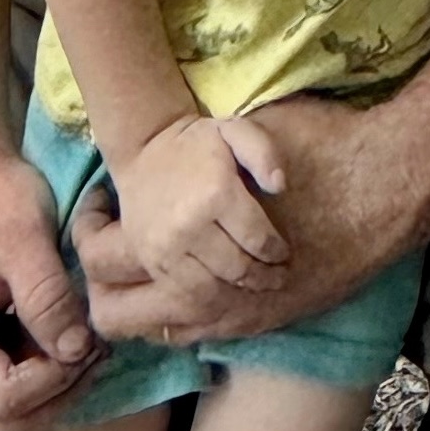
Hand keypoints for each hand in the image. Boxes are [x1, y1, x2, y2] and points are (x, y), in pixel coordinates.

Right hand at [0, 146, 98, 430]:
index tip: (92, 340)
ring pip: (7, 427)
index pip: (4, 404)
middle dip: (57, 395)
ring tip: (78, 339)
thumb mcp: (24, 236)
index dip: (57, 380)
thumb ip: (48, 297)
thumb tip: (78, 352)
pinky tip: (57, 341)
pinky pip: (3, 409)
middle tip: (93, 346)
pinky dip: (38, 386)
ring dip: (50, 393)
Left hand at [75, 89, 393, 343]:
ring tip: (153, 260)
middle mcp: (196, 297)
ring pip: (154, 333)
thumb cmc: (316, 148)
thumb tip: (162, 144)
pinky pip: (200, 335)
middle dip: (101, 285)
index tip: (97, 207)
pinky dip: (186, 312)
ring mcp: (230, 318)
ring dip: (143, 302)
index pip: (98, 262)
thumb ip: (195, 154)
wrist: (386, 188)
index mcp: (181, 241)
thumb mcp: (240, 133)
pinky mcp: (262, 324)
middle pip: (110, 317)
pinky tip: (196, 272)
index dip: (85, 233)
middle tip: (113, 243)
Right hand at [105, 112, 290, 296]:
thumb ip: (264, 153)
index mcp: (217, 192)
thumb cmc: (198, 144)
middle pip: (238, 268)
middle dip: (263, 277)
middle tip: (277, 278)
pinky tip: (224, 293)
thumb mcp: (235, 131)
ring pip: (212, 288)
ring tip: (253, 288)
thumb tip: (280, 186)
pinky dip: (209, 300)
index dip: (277, 253)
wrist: (144, 151)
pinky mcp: (152, 260)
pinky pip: (185, 293)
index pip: (257, 239)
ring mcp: (167, 247)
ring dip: (238, 293)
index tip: (285, 256)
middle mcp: (190, 225)